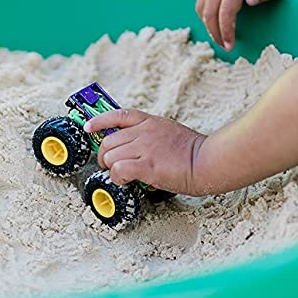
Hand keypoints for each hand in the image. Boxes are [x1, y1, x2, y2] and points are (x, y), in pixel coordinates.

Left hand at [85, 109, 207, 195]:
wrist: (208, 161)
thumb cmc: (195, 152)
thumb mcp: (170, 132)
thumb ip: (152, 135)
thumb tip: (138, 147)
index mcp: (150, 122)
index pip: (118, 115)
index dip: (100, 122)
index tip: (89, 128)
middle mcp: (144, 132)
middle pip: (108, 141)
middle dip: (105, 157)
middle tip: (111, 167)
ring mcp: (144, 148)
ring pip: (110, 156)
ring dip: (112, 169)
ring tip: (123, 176)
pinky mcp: (146, 165)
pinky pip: (118, 170)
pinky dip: (117, 178)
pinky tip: (127, 181)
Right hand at [195, 0, 292, 50]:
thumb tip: (249, 2)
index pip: (225, 11)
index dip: (225, 32)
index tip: (230, 46)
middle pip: (208, 10)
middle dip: (214, 32)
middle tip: (224, 45)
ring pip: (200, 3)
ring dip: (207, 21)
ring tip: (218, 32)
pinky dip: (204, 7)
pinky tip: (215, 14)